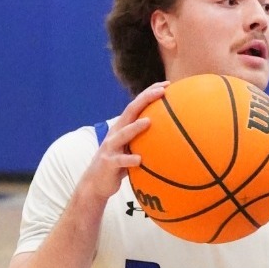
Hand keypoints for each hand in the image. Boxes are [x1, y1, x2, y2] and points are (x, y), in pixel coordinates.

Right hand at [78, 82, 167, 203]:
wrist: (95, 183)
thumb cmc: (119, 166)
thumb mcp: (131, 149)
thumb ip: (145, 140)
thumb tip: (173, 136)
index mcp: (123, 127)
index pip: (137, 105)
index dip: (150, 92)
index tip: (167, 84)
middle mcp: (116, 133)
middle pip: (130, 111)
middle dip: (146, 99)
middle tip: (162, 91)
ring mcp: (110, 147)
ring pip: (123, 134)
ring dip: (135, 127)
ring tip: (149, 122)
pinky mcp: (108, 163)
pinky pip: (119, 161)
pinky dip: (129, 159)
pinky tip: (139, 160)